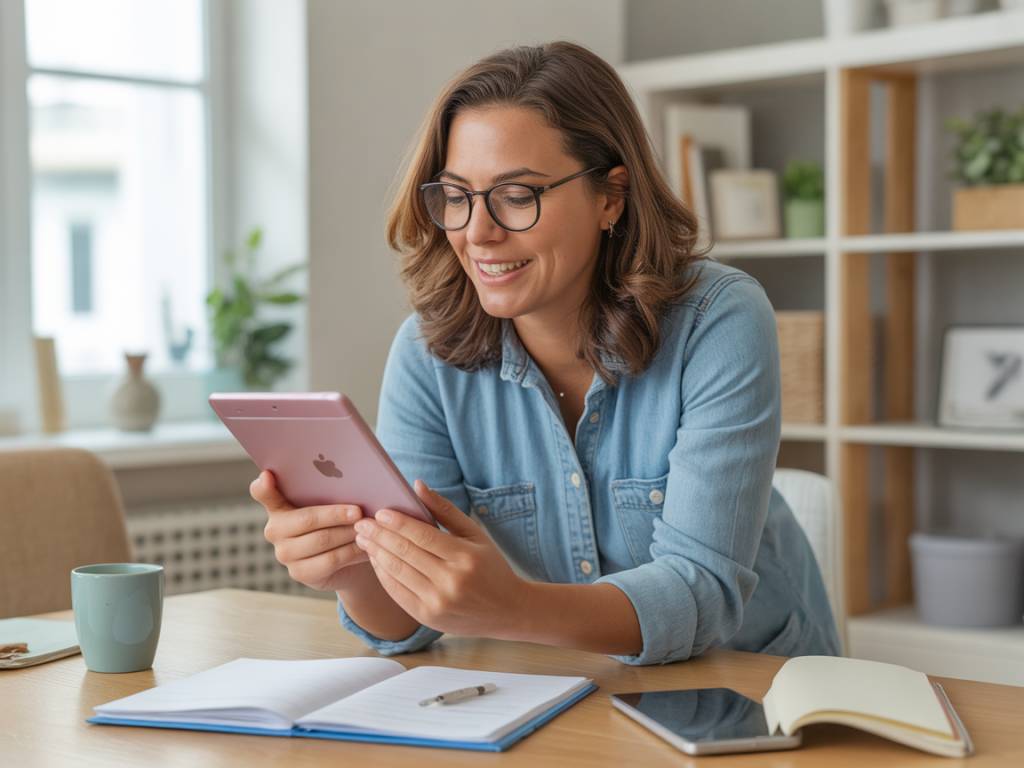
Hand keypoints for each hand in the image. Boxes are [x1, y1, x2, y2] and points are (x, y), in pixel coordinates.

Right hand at [250, 470, 370, 591]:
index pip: (263, 493)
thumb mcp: (330, 505)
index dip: (264, 486)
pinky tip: (364, 546)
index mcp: (278, 506)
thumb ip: (329, 492)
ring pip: (321, 540)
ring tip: (366, 527)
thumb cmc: (336, 523)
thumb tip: (351, 482)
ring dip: (348, 533)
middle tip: (359, 511)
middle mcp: (275, 530)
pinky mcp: (299, 573)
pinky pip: (329, 560)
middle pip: (306, 519)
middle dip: (336, 514)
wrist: (343, 561)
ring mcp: (284, 553)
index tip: (267, 475)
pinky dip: (350, 551)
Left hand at [352, 480, 529, 636]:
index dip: (398, 523)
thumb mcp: (475, 534)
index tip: (380, 512)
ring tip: (363, 539)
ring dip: (376, 553)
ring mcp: (437, 602)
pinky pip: (397, 592)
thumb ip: (445, 510)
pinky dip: (383, 574)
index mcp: (465, 557)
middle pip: (405, 553)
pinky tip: (376, 560)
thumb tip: (417, 485)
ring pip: (397, 572)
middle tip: (362, 523)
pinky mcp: (427, 617)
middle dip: (379, 535)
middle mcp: (450, 581)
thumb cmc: (491, 567)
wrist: (507, 611)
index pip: (423, 536)